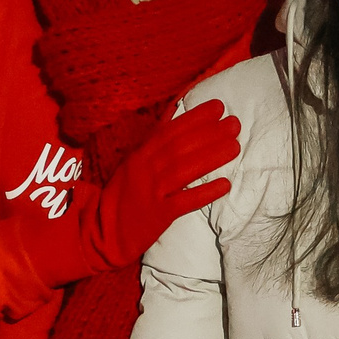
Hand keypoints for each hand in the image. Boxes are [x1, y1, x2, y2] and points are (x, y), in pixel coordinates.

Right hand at [24, 100, 239, 286]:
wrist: (103, 231)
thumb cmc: (124, 193)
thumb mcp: (134, 160)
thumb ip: (154, 136)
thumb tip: (174, 108)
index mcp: (139, 155)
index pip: (169, 131)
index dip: (194, 118)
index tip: (218, 107)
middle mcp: (144, 170)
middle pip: (178, 148)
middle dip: (208, 133)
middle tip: (235, 124)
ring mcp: (150, 192)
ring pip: (183, 170)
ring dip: (211, 157)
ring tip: (235, 147)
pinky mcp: (158, 215)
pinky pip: (184, 202)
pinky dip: (205, 193)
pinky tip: (226, 185)